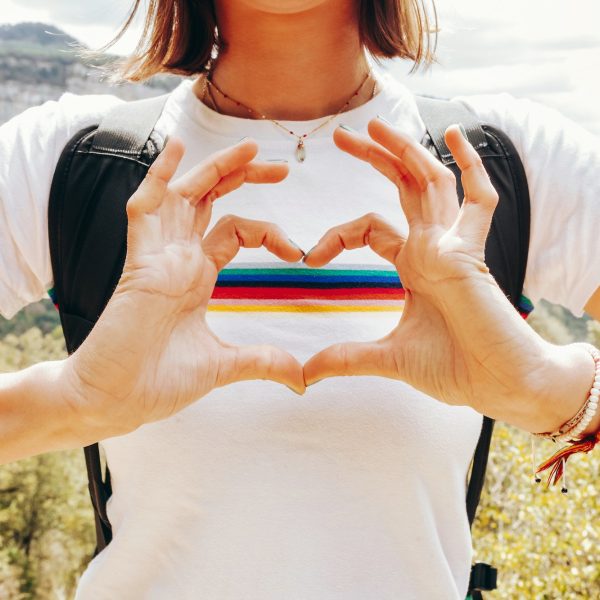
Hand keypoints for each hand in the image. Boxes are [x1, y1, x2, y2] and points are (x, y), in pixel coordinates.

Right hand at [64, 138, 304, 438]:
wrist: (116, 401)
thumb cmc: (156, 381)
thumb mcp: (223, 367)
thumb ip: (262, 363)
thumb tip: (301, 379)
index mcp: (197, 276)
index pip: (235, 230)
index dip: (269, 231)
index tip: (297, 253)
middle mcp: (179, 259)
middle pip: (212, 202)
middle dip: (243, 178)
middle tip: (281, 166)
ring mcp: (158, 258)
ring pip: (185, 197)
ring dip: (214, 169)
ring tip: (250, 147)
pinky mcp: (138, 263)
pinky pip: (143, 210)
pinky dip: (157, 178)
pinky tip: (174, 147)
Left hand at [303, 118, 576, 431]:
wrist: (498, 386)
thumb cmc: (456, 369)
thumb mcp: (387, 358)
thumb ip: (346, 358)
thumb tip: (304, 374)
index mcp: (414, 265)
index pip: (370, 228)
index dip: (338, 234)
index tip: (311, 257)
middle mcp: (432, 248)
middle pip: (402, 188)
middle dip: (375, 158)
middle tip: (342, 135)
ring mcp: (454, 247)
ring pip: (431, 183)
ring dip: (406, 151)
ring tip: (376, 124)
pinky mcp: (472, 253)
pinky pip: (479, 200)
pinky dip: (471, 167)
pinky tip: (454, 136)